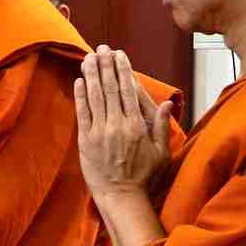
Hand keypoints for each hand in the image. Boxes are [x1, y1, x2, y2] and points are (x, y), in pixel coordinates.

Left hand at [74, 48, 170, 200]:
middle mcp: (117, 124)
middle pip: (111, 88)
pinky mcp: (85, 140)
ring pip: (95, 97)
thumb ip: (161, 126)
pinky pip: (82, 113)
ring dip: (92, 75)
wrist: (122, 197)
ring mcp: (100, 132)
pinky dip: (80, 96)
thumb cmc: (145, 177)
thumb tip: (165, 103)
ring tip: (89, 57)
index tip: (120, 55)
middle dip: (106, 65)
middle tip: (102, 48)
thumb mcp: (161, 152)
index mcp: (137, 125)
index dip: (123, 70)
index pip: (129, 90)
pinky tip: (79, 81)